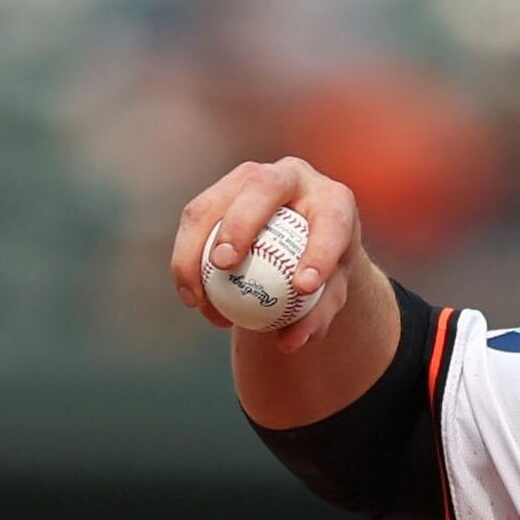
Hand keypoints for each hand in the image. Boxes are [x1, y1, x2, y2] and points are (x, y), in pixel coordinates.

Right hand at [172, 156, 361, 343]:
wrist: (302, 246)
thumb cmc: (322, 274)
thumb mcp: (329, 297)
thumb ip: (316, 317)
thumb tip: (289, 343)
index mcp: (333, 200)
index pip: (331, 221)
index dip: (319, 251)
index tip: (304, 288)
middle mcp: (292, 176)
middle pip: (263, 186)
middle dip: (240, 222)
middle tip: (225, 265)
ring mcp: (252, 177)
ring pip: (215, 201)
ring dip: (196, 246)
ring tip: (196, 298)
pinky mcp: (221, 191)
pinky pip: (195, 219)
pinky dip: (186, 257)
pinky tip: (190, 297)